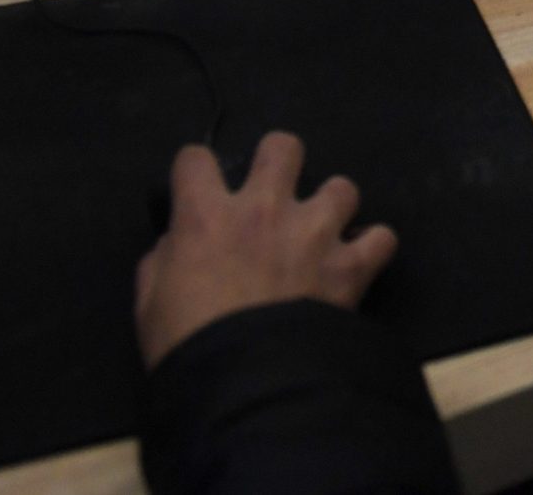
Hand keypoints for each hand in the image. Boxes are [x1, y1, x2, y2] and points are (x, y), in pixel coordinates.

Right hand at [135, 131, 398, 368]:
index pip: (195, 159)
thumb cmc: (186, 345)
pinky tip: (359, 262)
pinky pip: (382, 238)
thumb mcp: (149, 302)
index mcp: (206, 216)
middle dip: (279, 162)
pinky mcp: (351, 266)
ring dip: (332, 208)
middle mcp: (264, 209)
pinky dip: (373, 248)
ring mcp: (314, 233)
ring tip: (323, 233)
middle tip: (275, 193)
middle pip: (283, 147)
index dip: (195, 170)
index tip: (199, 189)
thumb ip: (164, 260)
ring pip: (342, 188)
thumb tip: (178, 243)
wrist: (244, 385)